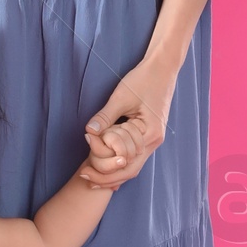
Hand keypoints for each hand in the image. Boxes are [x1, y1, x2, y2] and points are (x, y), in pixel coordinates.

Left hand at [80, 61, 175, 188]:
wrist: (162, 68)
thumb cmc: (143, 80)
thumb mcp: (121, 97)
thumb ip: (105, 117)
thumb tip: (89, 132)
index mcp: (150, 134)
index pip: (125, 161)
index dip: (104, 166)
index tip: (85, 166)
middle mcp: (154, 141)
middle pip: (130, 170)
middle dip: (107, 177)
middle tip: (84, 177)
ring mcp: (153, 139)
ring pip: (133, 166)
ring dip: (113, 173)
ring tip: (92, 176)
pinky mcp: (148, 134)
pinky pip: (134, 156)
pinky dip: (120, 163)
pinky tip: (106, 166)